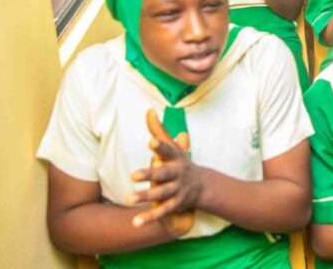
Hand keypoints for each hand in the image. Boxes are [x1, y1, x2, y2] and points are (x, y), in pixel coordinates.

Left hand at [128, 110, 200, 234]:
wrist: (204, 186)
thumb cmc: (181, 163)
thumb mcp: (172, 147)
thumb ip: (158, 130)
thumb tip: (148, 111)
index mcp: (176, 158)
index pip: (168, 150)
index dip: (160, 146)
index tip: (151, 141)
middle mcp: (178, 173)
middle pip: (164, 173)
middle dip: (150, 174)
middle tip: (132, 175)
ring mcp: (178, 189)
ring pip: (162, 193)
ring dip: (146, 196)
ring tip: (128, 198)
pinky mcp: (176, 204)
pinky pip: (162, 211)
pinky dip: (150, 217)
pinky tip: (135, 222)